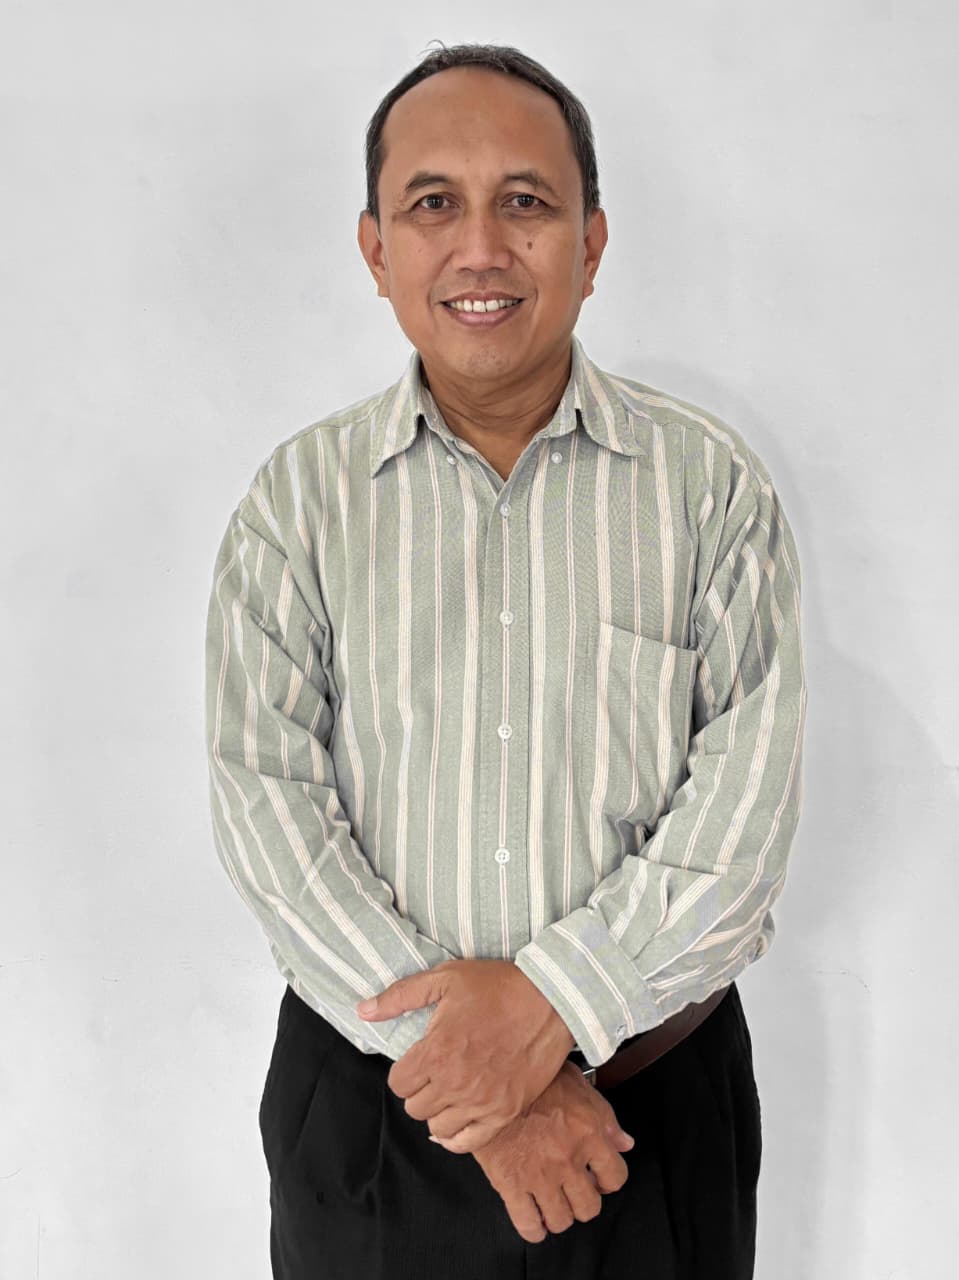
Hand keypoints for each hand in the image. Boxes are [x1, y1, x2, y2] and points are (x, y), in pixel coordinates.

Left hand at [356, 958, 574, 1151]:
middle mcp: (455, 1083)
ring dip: (439, 1111)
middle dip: (420, 1090)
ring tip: (451, 1091)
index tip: (418, 1059)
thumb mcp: (446, 978)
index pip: (398, 1084)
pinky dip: (458, 1137)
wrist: (551, 999)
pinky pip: (468, 1143)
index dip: (405, 1071)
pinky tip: (459, 1118)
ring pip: (438, 1128)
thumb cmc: (498, 986)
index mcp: (437, 1051)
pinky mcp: (505, 1112)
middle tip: (436, 1072)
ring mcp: (481, 1102)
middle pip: (415, 1108)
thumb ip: (400, 996)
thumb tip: (363, 1010)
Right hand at [470, 1059, 634, 1243]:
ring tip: (553, 1201)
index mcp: (588, 1133)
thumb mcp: (578, 1084)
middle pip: (589, 1206)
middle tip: (574, 1190)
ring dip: (559, 1214)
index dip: (608, 1179)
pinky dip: (534, 1229)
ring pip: (561, 1220)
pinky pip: (528, 1224)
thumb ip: (605, 1116)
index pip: (616, 1177)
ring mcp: (540, 1176)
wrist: (491, 1079)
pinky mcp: (511, 1184)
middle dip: (584, 1201)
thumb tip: (624, 1142)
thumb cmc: (533, 1077)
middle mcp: (568, 1160)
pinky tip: (535, 1219)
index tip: (598, 1177)